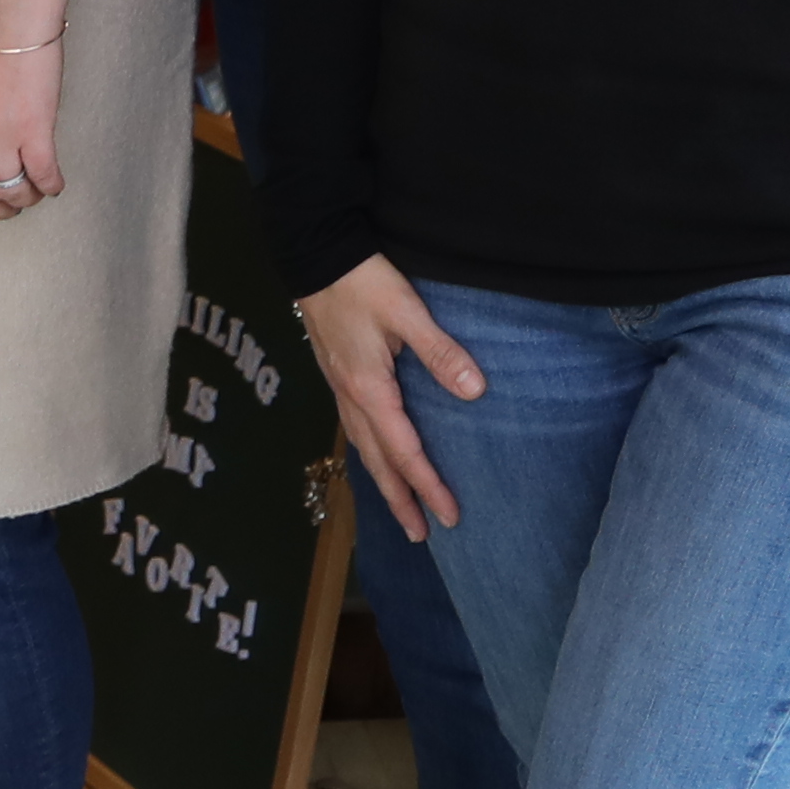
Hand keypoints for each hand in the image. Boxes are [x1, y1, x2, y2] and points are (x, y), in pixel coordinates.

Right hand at [293, 253, 484, 541]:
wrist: (314, 254)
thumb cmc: (361, 281)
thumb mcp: (405, 311)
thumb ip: (440, 352)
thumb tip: (475, 392)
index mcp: (369, 389)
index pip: (405, 451)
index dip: (428, 486)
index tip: (450, 517)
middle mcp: (351, 397)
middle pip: (378, 462)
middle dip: (400, 500)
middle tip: (420, 534)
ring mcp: (340, 388)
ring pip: (362, 448)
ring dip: (383, 481)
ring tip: (400, 506)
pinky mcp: (337, 375)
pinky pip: (354, 429)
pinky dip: (370, 453)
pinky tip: (377, 453)